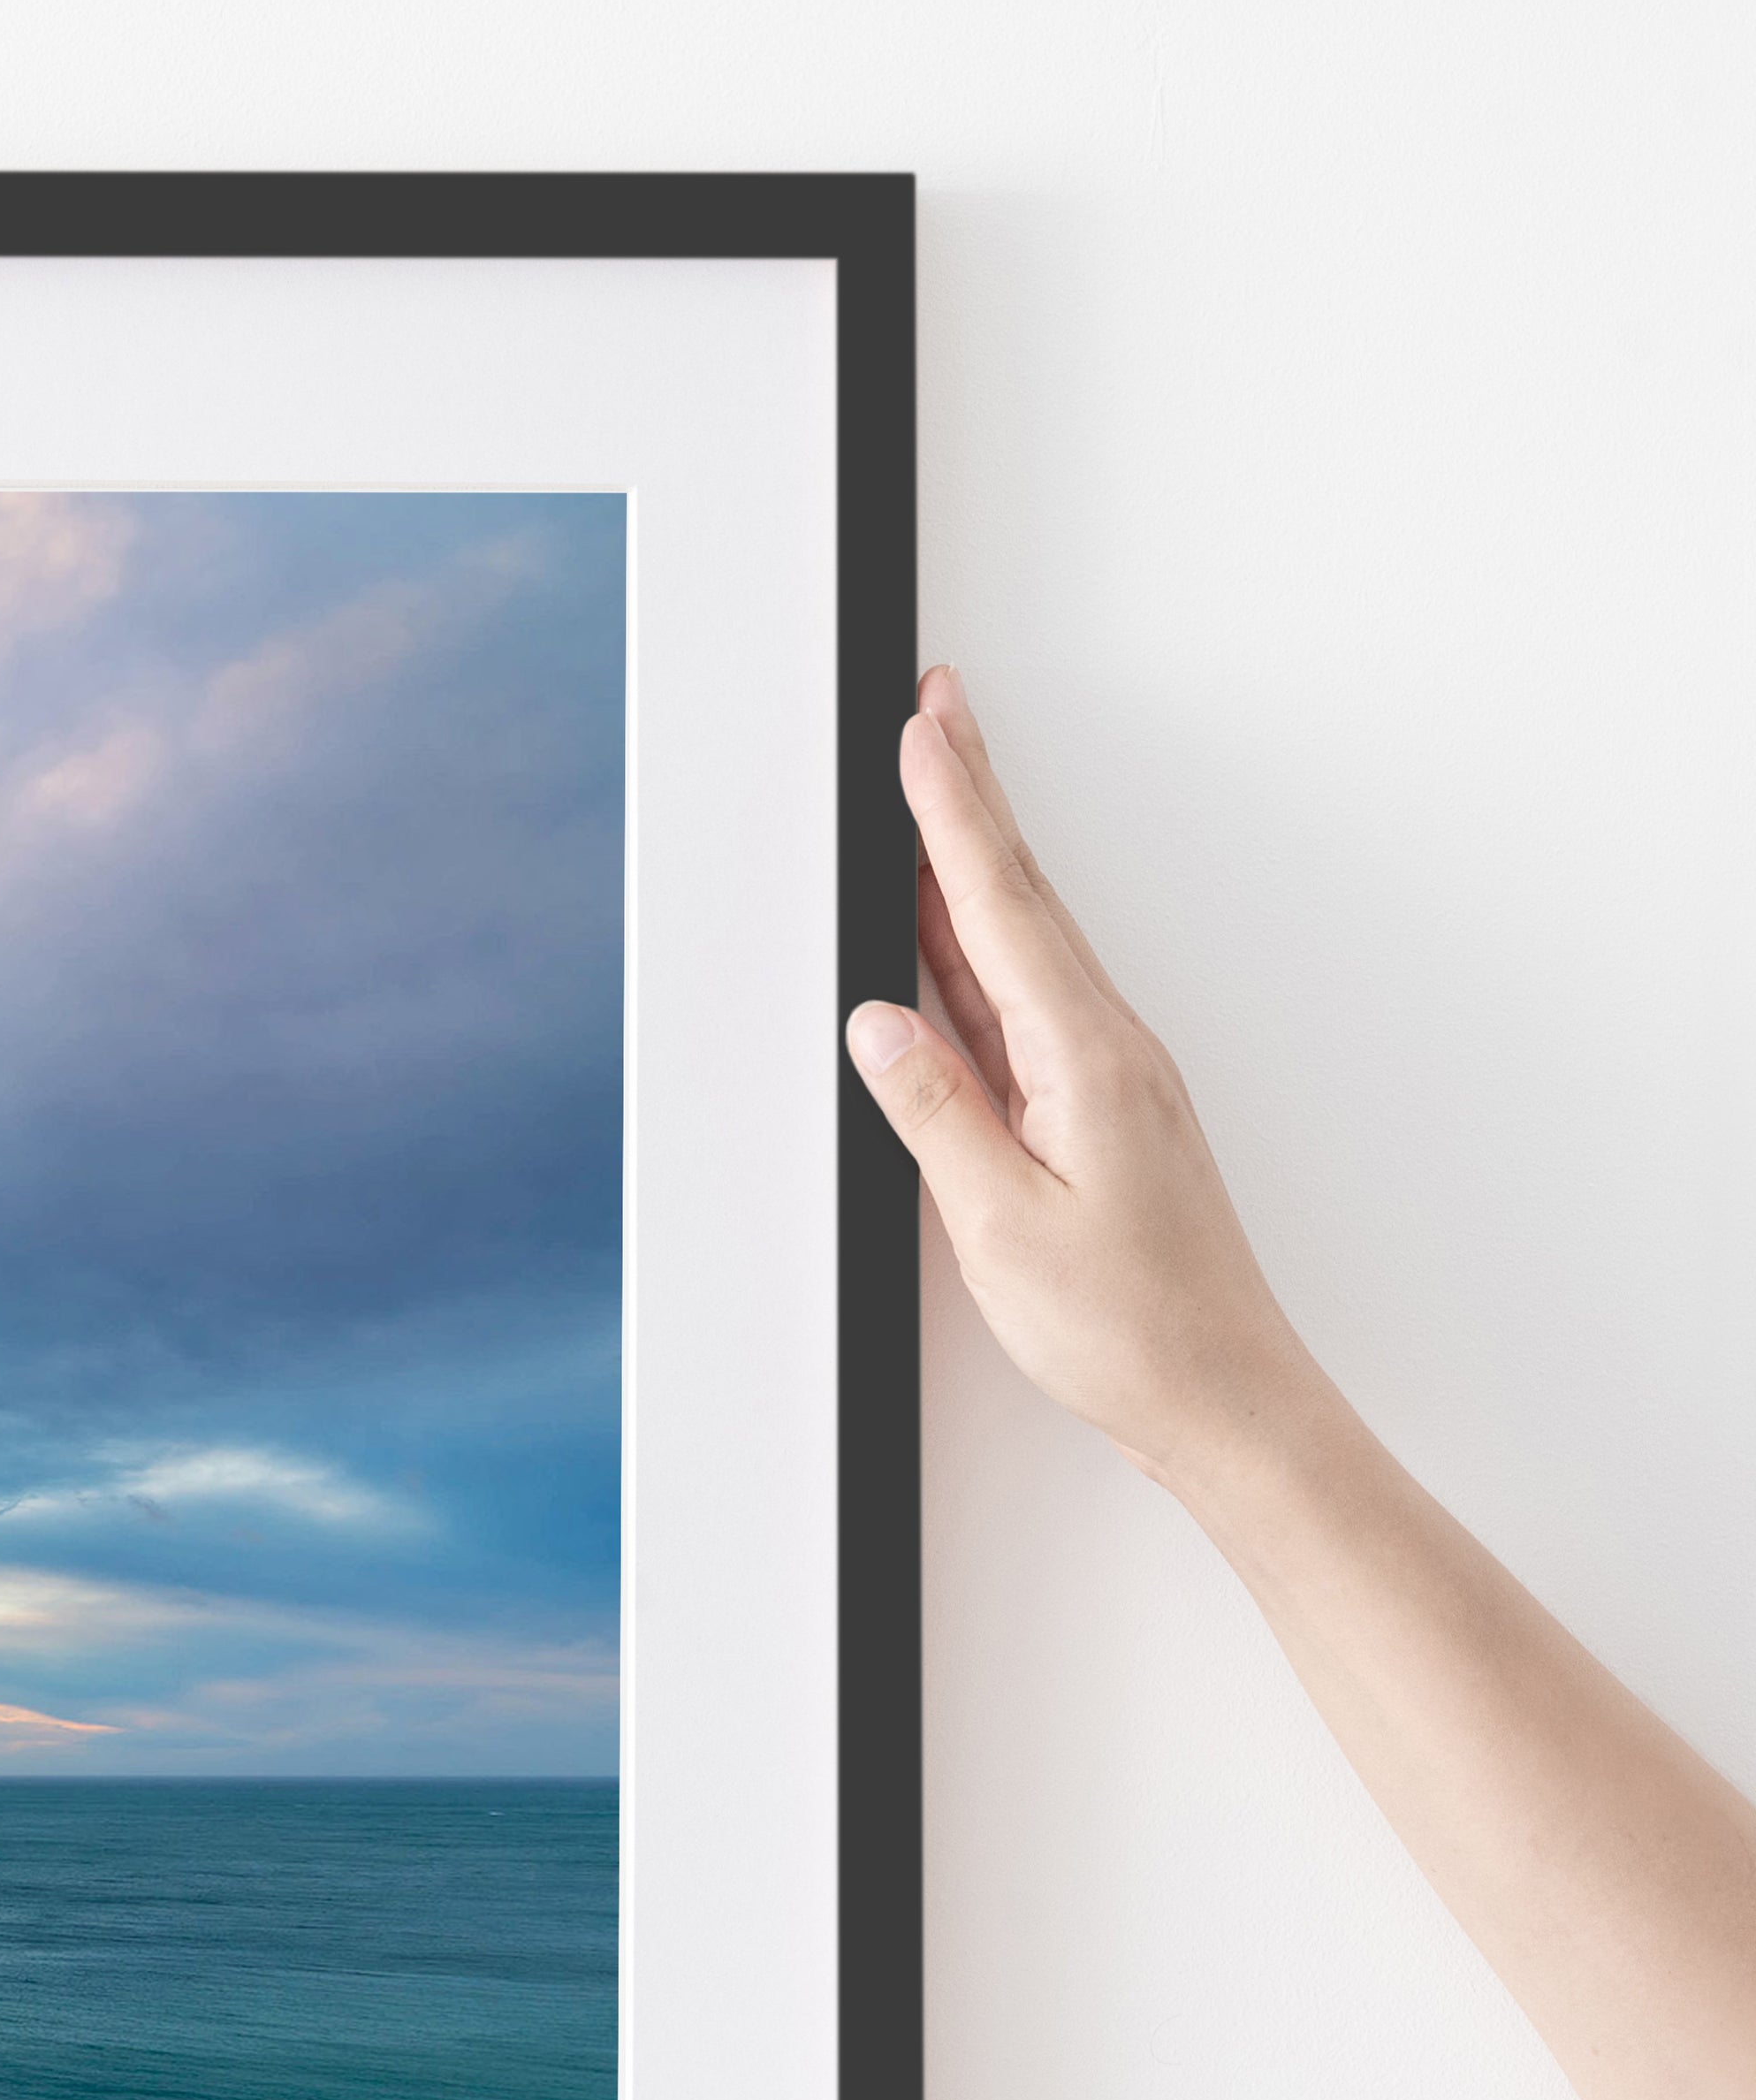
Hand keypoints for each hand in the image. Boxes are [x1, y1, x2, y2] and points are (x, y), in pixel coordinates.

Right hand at [846, 667, 1333, 1493]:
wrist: (1221, 1393)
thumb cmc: (1126, 1325)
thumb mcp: (1001, 1222)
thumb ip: (935, 1110)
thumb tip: (878, 1020)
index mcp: (1086, 1058)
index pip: (1000, 908)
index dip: (952, 814)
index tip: (922, 731)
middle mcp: (1106, 1047)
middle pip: (1019, 896)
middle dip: (969, 795)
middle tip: (936, 706)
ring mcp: (1103, 1074)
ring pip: (1018, 941)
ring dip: (969, 860)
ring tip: (930, 788)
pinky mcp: (1092, 1107)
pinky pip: (1020, 1001)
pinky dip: (973, 945)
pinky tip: (942, 933)